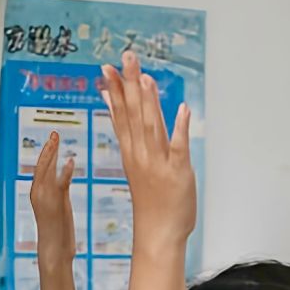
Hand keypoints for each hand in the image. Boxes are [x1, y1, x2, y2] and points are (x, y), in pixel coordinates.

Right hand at [29, 131, 76, 258]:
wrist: (54, 249)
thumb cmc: (58, 231)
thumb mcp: (59, 206)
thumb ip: (60, 190)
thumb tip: (64, 179)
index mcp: (37, 192)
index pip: (40, 167)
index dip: (46, 152)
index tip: (52, 139)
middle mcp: (38, 192)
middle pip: (42, 164)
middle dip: (48, 148)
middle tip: (55, 132)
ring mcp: (46, 198)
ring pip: (47, 170)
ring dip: (52, 153)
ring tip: (57, 139)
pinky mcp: (56, 204)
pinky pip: (61, 183)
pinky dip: (66, 171)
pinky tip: (72, 161)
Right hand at [99, 51, 192, 253]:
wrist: (158, 232)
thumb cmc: (151, 202)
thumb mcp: (136, 167)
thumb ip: (131, 139)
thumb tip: (120, 115)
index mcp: (131, 152)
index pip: (119, 115)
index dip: (115, 90)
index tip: (107, 68)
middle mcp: (141, 154)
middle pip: (132, 114)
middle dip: (128, 84)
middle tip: (125, 57)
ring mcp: (158, 162)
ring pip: (151, 125)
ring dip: (149, 100)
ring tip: (145, 75)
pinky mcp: (178, 172)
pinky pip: (179, 146)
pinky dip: (180, 127)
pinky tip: (182, 109)